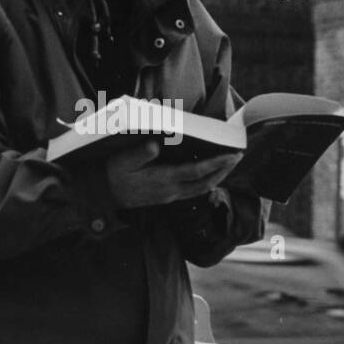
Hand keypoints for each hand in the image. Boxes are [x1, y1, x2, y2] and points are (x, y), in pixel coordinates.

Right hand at [106, 142, 242, 209]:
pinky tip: (210, 174)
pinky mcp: (167, 198)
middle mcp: (170, 191)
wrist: (105, 195)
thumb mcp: (123, 161)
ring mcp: (169, 196)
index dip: (215, 164)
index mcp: (163, 179)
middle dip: (223, 171)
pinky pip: (192, 192)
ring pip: (200, 189)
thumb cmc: (114, 174)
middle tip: (238, 157)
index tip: (231, 155)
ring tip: (229, 164)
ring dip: (217, 177)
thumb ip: (139, 154)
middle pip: (205, 183)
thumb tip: (155, 146)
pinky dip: (206, 182)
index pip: (195, 172)